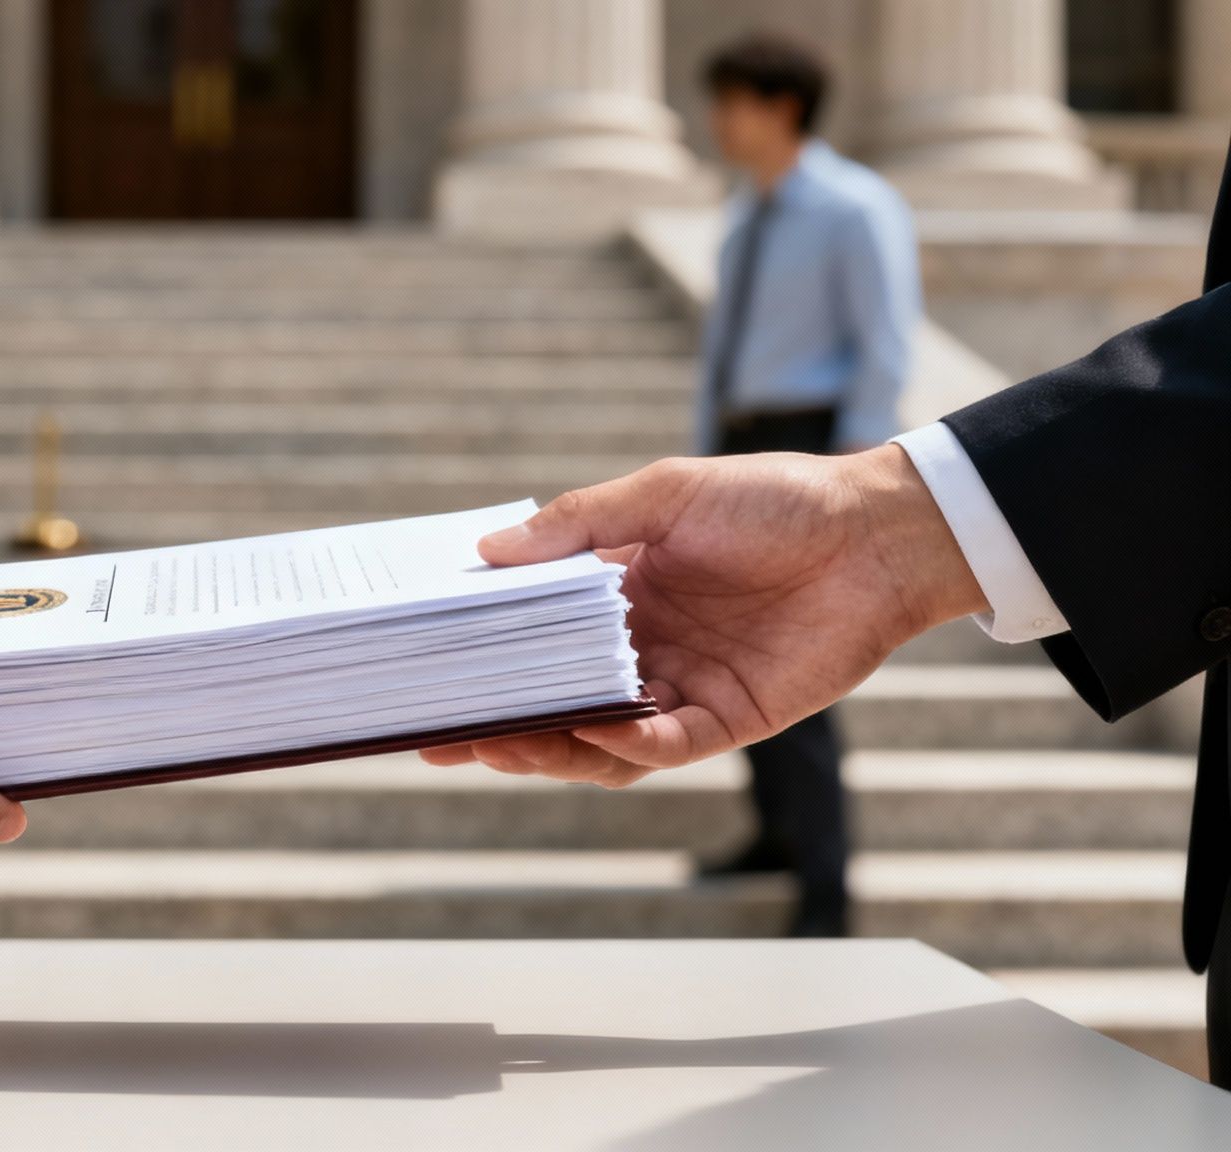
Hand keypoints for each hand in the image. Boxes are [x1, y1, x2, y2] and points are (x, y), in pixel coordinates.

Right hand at [422, 446, 987, 787]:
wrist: (877, 532)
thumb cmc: (773, 500)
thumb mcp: (663, 495)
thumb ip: (578, 525)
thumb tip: (488, 553)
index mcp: (616, 595)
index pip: (533, 639)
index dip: (481, 657)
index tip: (424, 669)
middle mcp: (639, 649)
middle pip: (552, 700)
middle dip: (494, 721)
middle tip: (434, 736)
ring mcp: (680, 688)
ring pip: (597, 738)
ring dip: (547, 746)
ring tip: (496, 745)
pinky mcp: (728, 720)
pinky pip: (664, 747)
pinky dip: (625, 746)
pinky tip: (592, 733)